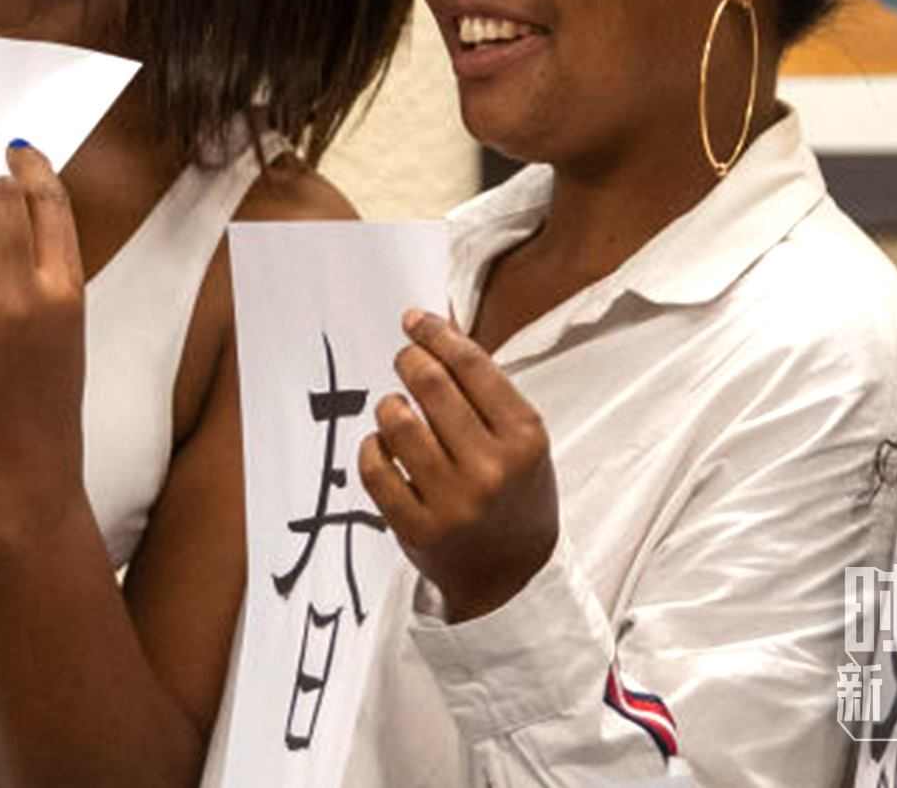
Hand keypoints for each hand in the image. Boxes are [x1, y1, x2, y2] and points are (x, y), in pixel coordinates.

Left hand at [355, 309, 559, 620]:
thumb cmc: (515, 493)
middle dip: (409, 360)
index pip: (472, 366)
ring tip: (396, 409)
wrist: (512, 576)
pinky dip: (371, 447)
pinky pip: (374, 467)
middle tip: (404, 358)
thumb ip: (486, 393)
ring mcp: (452, 501)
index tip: (415, 320)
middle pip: (431, 386)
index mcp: (525, 439)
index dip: (437, 334)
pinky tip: (382, 446)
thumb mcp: (522, 441)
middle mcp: (491, 468)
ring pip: (396, 423)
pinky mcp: (415, 527)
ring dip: (389, 405)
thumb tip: (434, 331)